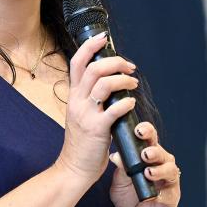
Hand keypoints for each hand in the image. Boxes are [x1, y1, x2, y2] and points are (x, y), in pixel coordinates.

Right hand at [55, 32, 139, 185]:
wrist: (74, 168)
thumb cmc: (82, 142)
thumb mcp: (81, 114)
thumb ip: (92, 97)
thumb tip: (112, 81)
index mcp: (73, 95)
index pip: (78, 62)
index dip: (90, 46)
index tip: (105, 38)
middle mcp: (77, 101)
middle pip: (94, 68)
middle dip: (115, 62)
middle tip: (130, 67)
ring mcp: (86, 114)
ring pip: (104, 84)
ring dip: (123, 80)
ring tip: (133, 84)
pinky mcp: (97, 129)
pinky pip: (114, 109)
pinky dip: (126, 103)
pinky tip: (131, 104)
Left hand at [109, 121, 180, 206]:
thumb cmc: (128, 196)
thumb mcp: (119, 181)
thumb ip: (121, 168)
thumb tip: (115, 155)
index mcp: (147, 157)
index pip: (149, 139)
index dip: (145, 132)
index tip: (137, 129)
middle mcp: (160, 164)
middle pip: (160, 151)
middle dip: (153, 148)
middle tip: (144, 152)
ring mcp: (168, 179)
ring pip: (169, 167)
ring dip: (159, 168)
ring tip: (147, 171)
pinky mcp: (172, 195)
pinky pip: (171, 188)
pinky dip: (164, 185)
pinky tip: (155, 186)